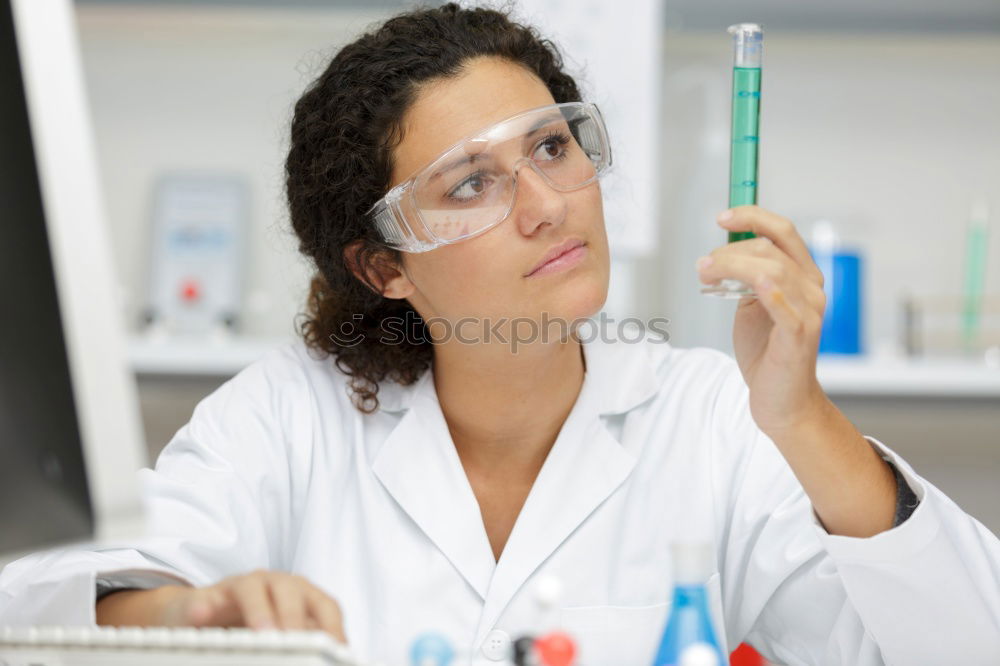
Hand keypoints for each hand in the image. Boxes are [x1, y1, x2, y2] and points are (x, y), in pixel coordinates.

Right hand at [97, 569, 345, 641]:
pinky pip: (203, 599)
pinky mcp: (205, 597)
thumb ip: (305, 648)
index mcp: (300, 594)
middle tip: (296, 643)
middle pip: (291, 590)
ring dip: (259, 610)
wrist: (202, 614)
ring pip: (251, 588)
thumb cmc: (253, 626)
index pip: (325, 605)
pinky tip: (200, 618)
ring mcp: (239, 587)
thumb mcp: (284, 638)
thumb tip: (334, 662)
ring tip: (262, 634)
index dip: (333, 627)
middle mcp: (274, 584)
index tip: (337, 651)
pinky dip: (202, 608)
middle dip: (295, 616)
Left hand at [696, 205, 827, 435]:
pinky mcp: (800, 337)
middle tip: (703, 266)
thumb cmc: (766, 351)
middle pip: (771, 250)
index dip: (754, 217)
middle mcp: (812, 289)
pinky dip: (771, 292)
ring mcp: (809, 313)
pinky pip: (788, 308)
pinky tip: (753, 286)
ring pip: (773, 271)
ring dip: (733, 267)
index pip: (784, 232)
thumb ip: (745, 278)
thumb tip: (721, 254)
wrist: (781, 399)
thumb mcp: (751, 305)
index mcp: (802, 276)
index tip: (723, 218)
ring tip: (706, 274)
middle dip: (730, 251)